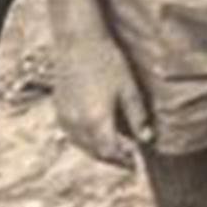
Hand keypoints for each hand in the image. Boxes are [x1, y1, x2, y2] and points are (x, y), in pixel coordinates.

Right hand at [52, 27, 152, 163]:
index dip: (124, 161)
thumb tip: (147, 139)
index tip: (137, 164)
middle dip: (113, 159)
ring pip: (82, 145)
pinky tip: (97, 136)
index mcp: (96, 121)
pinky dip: (86, 141)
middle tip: (129, 162)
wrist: (78, 42)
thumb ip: (137, 117)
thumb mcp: (129, 89)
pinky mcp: (58, 110)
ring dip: (98, 152)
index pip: (111, 152)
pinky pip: (72, 135)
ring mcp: (65, 117)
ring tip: (116, 152)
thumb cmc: (107, 62)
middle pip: (95, 152)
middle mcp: (77, 124)